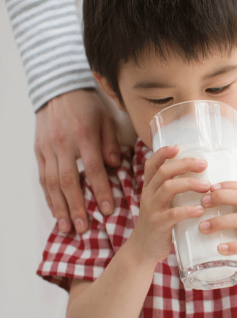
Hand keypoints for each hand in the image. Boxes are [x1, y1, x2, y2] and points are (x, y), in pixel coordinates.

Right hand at [35, 89, 120, 233]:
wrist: (58, 90)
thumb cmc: (87, 107)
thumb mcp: (106, 120)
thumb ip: (111, 143)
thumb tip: (116, 165)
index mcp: (84, 136)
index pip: (94, 168)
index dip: (100, 190)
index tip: (107, 209)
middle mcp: (63, 144)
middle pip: (68, 181)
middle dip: (76, 206)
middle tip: (84, 227)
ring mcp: (48, 149)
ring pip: (51, 183)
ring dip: (60, 207)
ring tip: (68, 227)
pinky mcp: (39, 152)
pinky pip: (42, 178)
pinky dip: (49, 197)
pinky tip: (56, 212)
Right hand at [131, 146, 209, 263]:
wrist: (143, 250)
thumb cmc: (160, 223)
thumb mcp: (163, 203)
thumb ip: (175, 191)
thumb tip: (204, 176)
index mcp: (150, 187)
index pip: (152, 164)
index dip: (163, 153)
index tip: (178, 146)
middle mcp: (148, 195)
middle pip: (164, 172)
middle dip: (185, 165)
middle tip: (204, 164)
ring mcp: (152, 210)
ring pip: (168, 188)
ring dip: (189, 184)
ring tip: (207, 186)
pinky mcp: (158, 225)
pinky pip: (172, 214)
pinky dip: (188, 211)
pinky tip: (201, 209)